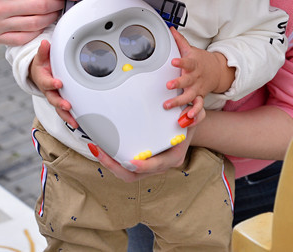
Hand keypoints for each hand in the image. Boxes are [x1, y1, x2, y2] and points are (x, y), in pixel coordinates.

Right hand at [30, 39, 77, 127]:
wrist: (38, 74)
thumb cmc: (42, 65)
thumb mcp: (41, 57)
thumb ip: (43, 51)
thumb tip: (45, 43)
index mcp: (43, 79)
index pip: (46, 82)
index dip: (51, 83)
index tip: (58, 83)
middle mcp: (48, 91)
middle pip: (53, 99)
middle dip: (60, 103)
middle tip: (67, 105)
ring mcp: (54, 97)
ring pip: (59, 109)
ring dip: (66, 116)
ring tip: (75, 121)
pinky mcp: (60, 102)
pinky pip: (65, 112)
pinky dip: (71, 118)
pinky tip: (79, 123)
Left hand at [89, 110, 204, 181]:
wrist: (184, 128)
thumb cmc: (187, 123)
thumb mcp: (195, 117)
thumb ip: (196, 116)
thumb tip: (192, 117)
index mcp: (172, 158)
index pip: (156, 166)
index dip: (144, 166)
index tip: (131, 161)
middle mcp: (158, 166)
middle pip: (134, 175)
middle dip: (115, 167)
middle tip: (101, 152)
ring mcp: (147, 166)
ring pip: (125, 173)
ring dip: (109, 163)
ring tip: (96, 148)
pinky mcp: (139, 162)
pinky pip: (123, 166)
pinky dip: (111, 159)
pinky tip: (100, 147)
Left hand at [163, 28, 231, 109]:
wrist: (217, 71)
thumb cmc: (200, 60)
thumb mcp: (191, 50)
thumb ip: (180, 41)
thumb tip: (170, 28)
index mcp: (193, 64)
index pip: (187, 62)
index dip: (181, 61)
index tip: (174, 61)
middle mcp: (195, 77)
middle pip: (187, 80)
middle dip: (178, 83)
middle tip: (168, 86)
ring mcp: (197, 88)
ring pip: (189, 96)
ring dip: (179, 101)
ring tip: (168, 105)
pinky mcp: (199, 97)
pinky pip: (197, 106)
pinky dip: (193, 112)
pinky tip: (187, 117)